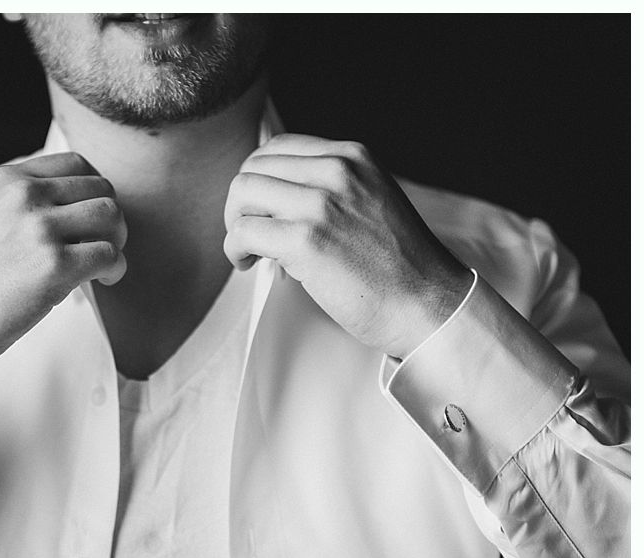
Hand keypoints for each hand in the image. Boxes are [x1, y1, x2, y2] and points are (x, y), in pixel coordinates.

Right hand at [0, 152, 126, 381]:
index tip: (91, 219)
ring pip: (111, 216)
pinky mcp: (53, 266)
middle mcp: (24, 196)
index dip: (94, 192)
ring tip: (104, 266)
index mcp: (6, 180)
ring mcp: (40, 229)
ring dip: (116, 242)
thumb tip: (67, 213)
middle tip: (102, 247)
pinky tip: (103, 282)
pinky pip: (108, 255)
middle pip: (101, 189)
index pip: (76, 164)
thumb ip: (17, 206)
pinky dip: (114, 269)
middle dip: (110, 219)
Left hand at [223, 133, 471, 358]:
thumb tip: (273, 195)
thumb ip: (330, 188)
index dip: (258, 179)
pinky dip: (235, 249)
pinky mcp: (305, 240)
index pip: (278, 147)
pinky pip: (243, 232)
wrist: (428, 304)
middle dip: (241, 202)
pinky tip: (249, 264)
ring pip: (242, 193)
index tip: (260, 208)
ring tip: (249, 250)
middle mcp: (336, 171)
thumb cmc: (399, 267)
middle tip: (249, 232)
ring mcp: (320, 203)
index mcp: (352, 157)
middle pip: (253, 167)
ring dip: (235, 224)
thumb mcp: (371, 201)